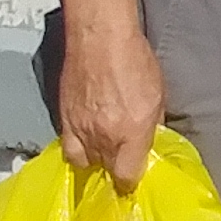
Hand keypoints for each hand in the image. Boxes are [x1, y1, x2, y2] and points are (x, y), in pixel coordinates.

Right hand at [56, 9, 167, 190]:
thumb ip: (152, 125)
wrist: (99, 38)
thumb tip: (149, 141)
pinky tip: (86, 139)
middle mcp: (102, 138)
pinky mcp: (63, 118)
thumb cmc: (135, 60)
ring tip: (104, 151)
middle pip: (105, 171)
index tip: (134, 179)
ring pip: (84, 161)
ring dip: (95, 159)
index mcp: (130, 134)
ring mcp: (79, 129)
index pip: (127, 177)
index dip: (131, 182)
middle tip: (121, 161)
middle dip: (114, 170)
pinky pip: (67, 146)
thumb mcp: (158, 96)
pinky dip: (77, 147)